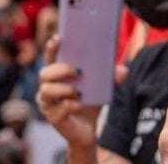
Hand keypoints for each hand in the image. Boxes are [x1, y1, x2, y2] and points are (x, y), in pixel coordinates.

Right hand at [38, 35, 101, 151]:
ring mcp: (48, 104)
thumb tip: (123, 71)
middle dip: (61, 70)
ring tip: (80, 92)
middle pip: (44, 73)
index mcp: (57, 76)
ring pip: (46, 91)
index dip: (51, 48)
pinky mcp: (53, 118)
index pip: (50, 59)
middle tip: (79, 71)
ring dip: (64, 89)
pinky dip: (70, 105)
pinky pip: (58, 109)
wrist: (88, 129)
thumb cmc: (89, 102)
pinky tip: (80, 105)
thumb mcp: (101, 88)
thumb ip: (110, 78)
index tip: (58, 39)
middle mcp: (48, 88)